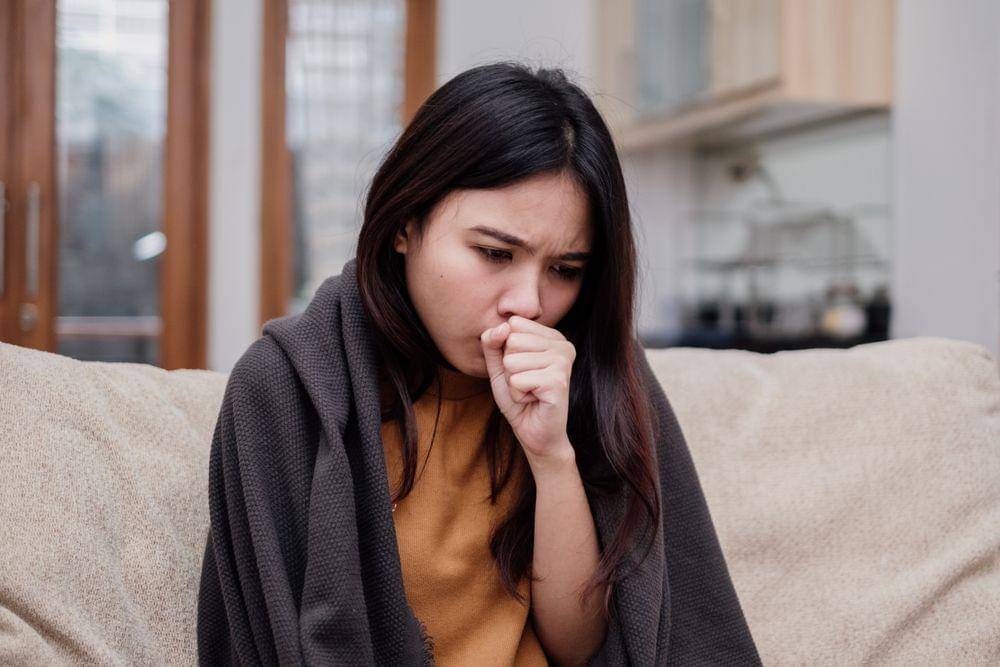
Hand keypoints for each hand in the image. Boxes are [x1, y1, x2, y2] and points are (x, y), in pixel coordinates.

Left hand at [480, 315, 576, 466]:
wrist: (535, 433)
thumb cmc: (520, 397)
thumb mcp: (499, 366)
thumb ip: (493, 342)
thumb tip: (502, 326)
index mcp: (553, 336)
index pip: (513, 325)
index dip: (507, 351)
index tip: (523, 369)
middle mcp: (563, 345)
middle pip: (512, 340)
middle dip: (509, 368)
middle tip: (526, 383)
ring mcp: (563, 362)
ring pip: (512, 361)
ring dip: (513, 383)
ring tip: (530, 392)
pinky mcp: (558, 382)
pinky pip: (517, 380)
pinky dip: (518, 395)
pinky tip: (534, 400)